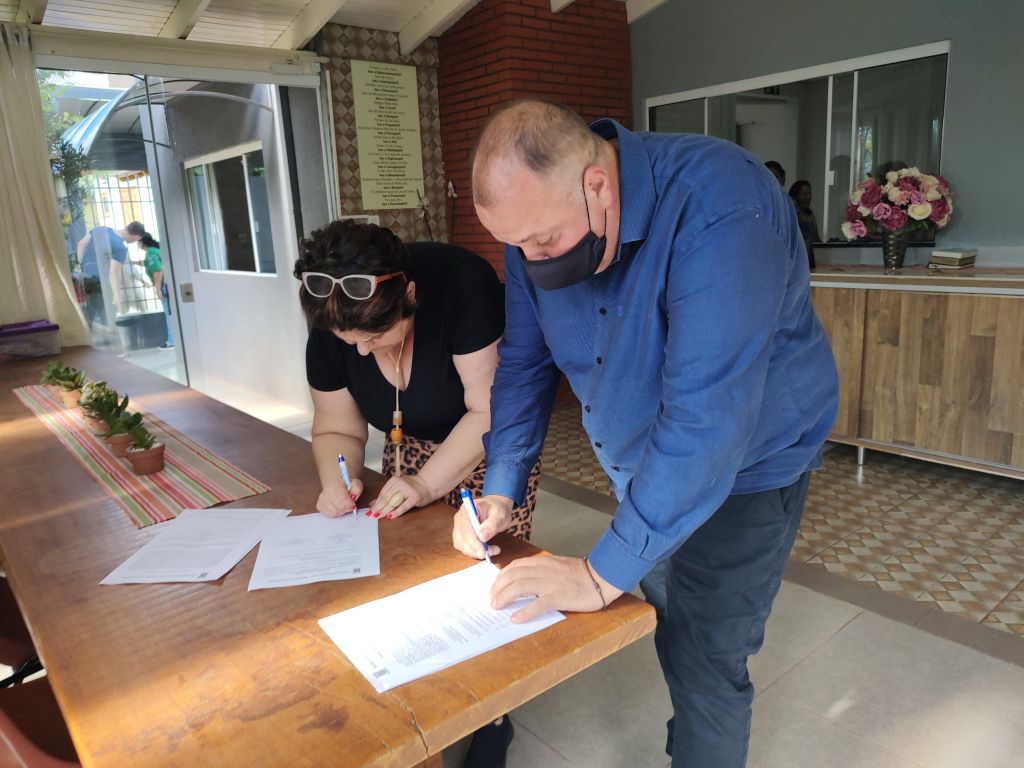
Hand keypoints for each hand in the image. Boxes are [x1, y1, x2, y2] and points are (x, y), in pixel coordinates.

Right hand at [317, 478, 362, 517]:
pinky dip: (336, 513)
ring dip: (342, 511)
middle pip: (339, 507)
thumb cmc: (345, 485)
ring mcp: (321, 499)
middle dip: (347, 508)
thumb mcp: (355, 483)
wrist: (335, 484)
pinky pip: (330, 515)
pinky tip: (337, 507)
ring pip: (335, 512)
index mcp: (335, 484)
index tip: (353, 504)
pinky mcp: (319, 505)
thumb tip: (354, 496)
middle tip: (349, 505)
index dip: (350, 504)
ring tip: (343, 505)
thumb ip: (356, 488)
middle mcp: (326, 492)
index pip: (343, 498)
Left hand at [368, 474, 432, 518]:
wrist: (428, 484)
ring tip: (378, 516)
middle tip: (371, 515)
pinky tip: (390, 517)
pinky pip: (403, 506)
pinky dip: (396, 512)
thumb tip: (372, 503)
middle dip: (378, 508)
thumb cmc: (412, 487)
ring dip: (385, 511)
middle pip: (386, 498)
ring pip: (393, 502)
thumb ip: (386, 495)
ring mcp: (408, 490)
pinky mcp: (415, 497)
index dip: (376, 503)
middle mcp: (401, 483)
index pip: (383, 493)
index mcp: (395, 480)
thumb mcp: (397, 488)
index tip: (370, 510)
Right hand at [452, 494, 513, 558]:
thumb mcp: (499, 514)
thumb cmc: (498, 508)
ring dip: (476, 552)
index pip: (465, 529)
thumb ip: (491, 524)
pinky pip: (466, 547)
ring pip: (462, 546)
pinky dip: (476, 552)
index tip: (482, 552)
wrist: (497, 507)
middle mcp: (460, 519)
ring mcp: (460, 528)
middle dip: (474, 550)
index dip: (472, 542)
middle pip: (460, 539)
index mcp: (467, 510)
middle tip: (490, 553)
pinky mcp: (463, 536)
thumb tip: (482, 536)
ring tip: (493, 550)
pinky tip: (488, 550)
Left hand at [490, 555, 623, 623]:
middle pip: (512, 576)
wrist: (600, 577)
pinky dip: (524, 612)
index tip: (495, 587)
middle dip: (498, 588)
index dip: (501, 577)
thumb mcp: (557, 565)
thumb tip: (523, 580)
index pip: (515, 566)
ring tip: (496, 607)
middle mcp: (543, 570)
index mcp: (543, 562)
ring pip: (520, 587)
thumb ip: (541, 569)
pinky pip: (537, 604)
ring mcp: (550, 583)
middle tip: (491, 600)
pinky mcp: (558, 597)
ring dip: (504, 597)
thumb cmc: (581, 574)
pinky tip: (515, 619)